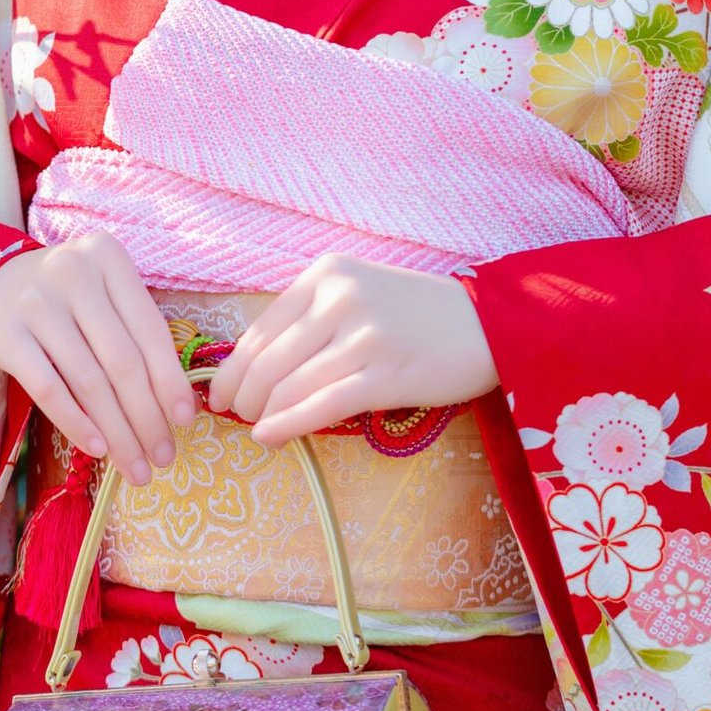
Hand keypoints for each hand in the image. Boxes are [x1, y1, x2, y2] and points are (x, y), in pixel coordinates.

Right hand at [0, 233, 196, 485]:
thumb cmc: (66, 296)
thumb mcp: (103, 295)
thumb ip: (135, 335)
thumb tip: (177, 407)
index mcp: (109, 258)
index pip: (150, 331)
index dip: (170, 381)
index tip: (185, 421)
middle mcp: (73, 272)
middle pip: (122, 361)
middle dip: (147, 417)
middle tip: (162, 457)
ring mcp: (36, 302)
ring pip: (89, 381)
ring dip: (117, 431)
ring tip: (134, 466)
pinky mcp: (4, 333)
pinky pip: (48, 388)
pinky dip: (76, 422)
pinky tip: (96, 448)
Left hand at [205, 253, 497, 448]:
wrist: (490, 324)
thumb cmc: (418, 314)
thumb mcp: (358, 292)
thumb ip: (311, 318)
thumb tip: (254, 365)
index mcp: (326, 274)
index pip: (260, 328)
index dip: (232, 367)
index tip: (220, 392)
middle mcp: (340, 298)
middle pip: (267, 360)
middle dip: (242, 395)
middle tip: (236, 415)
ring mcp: (364, 335)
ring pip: (290, 385)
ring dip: (263, 413)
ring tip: (256, 428)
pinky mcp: (386, 373)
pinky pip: (322, 405)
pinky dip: (288, 425)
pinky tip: (269, 437)